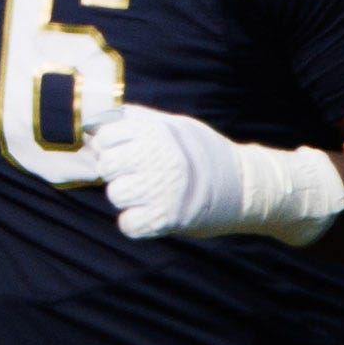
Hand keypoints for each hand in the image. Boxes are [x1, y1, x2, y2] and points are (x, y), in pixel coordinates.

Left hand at [79, 98, 343, 243]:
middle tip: (140, 175)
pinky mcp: (167, 217)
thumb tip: (94, 120)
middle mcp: (158, 156)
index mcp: (158, 131)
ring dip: (129, 198)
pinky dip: (137, 223)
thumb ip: (138, 121)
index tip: (126, 152)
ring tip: (152, 194)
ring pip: (115, 194)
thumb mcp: (175, 126)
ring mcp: (162, 187)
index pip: (105, 135)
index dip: (111, 146)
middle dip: (118, 172)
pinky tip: (153, 214)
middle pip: (107, 165)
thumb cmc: (205, 154)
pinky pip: (128, 224)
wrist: (249, 186)